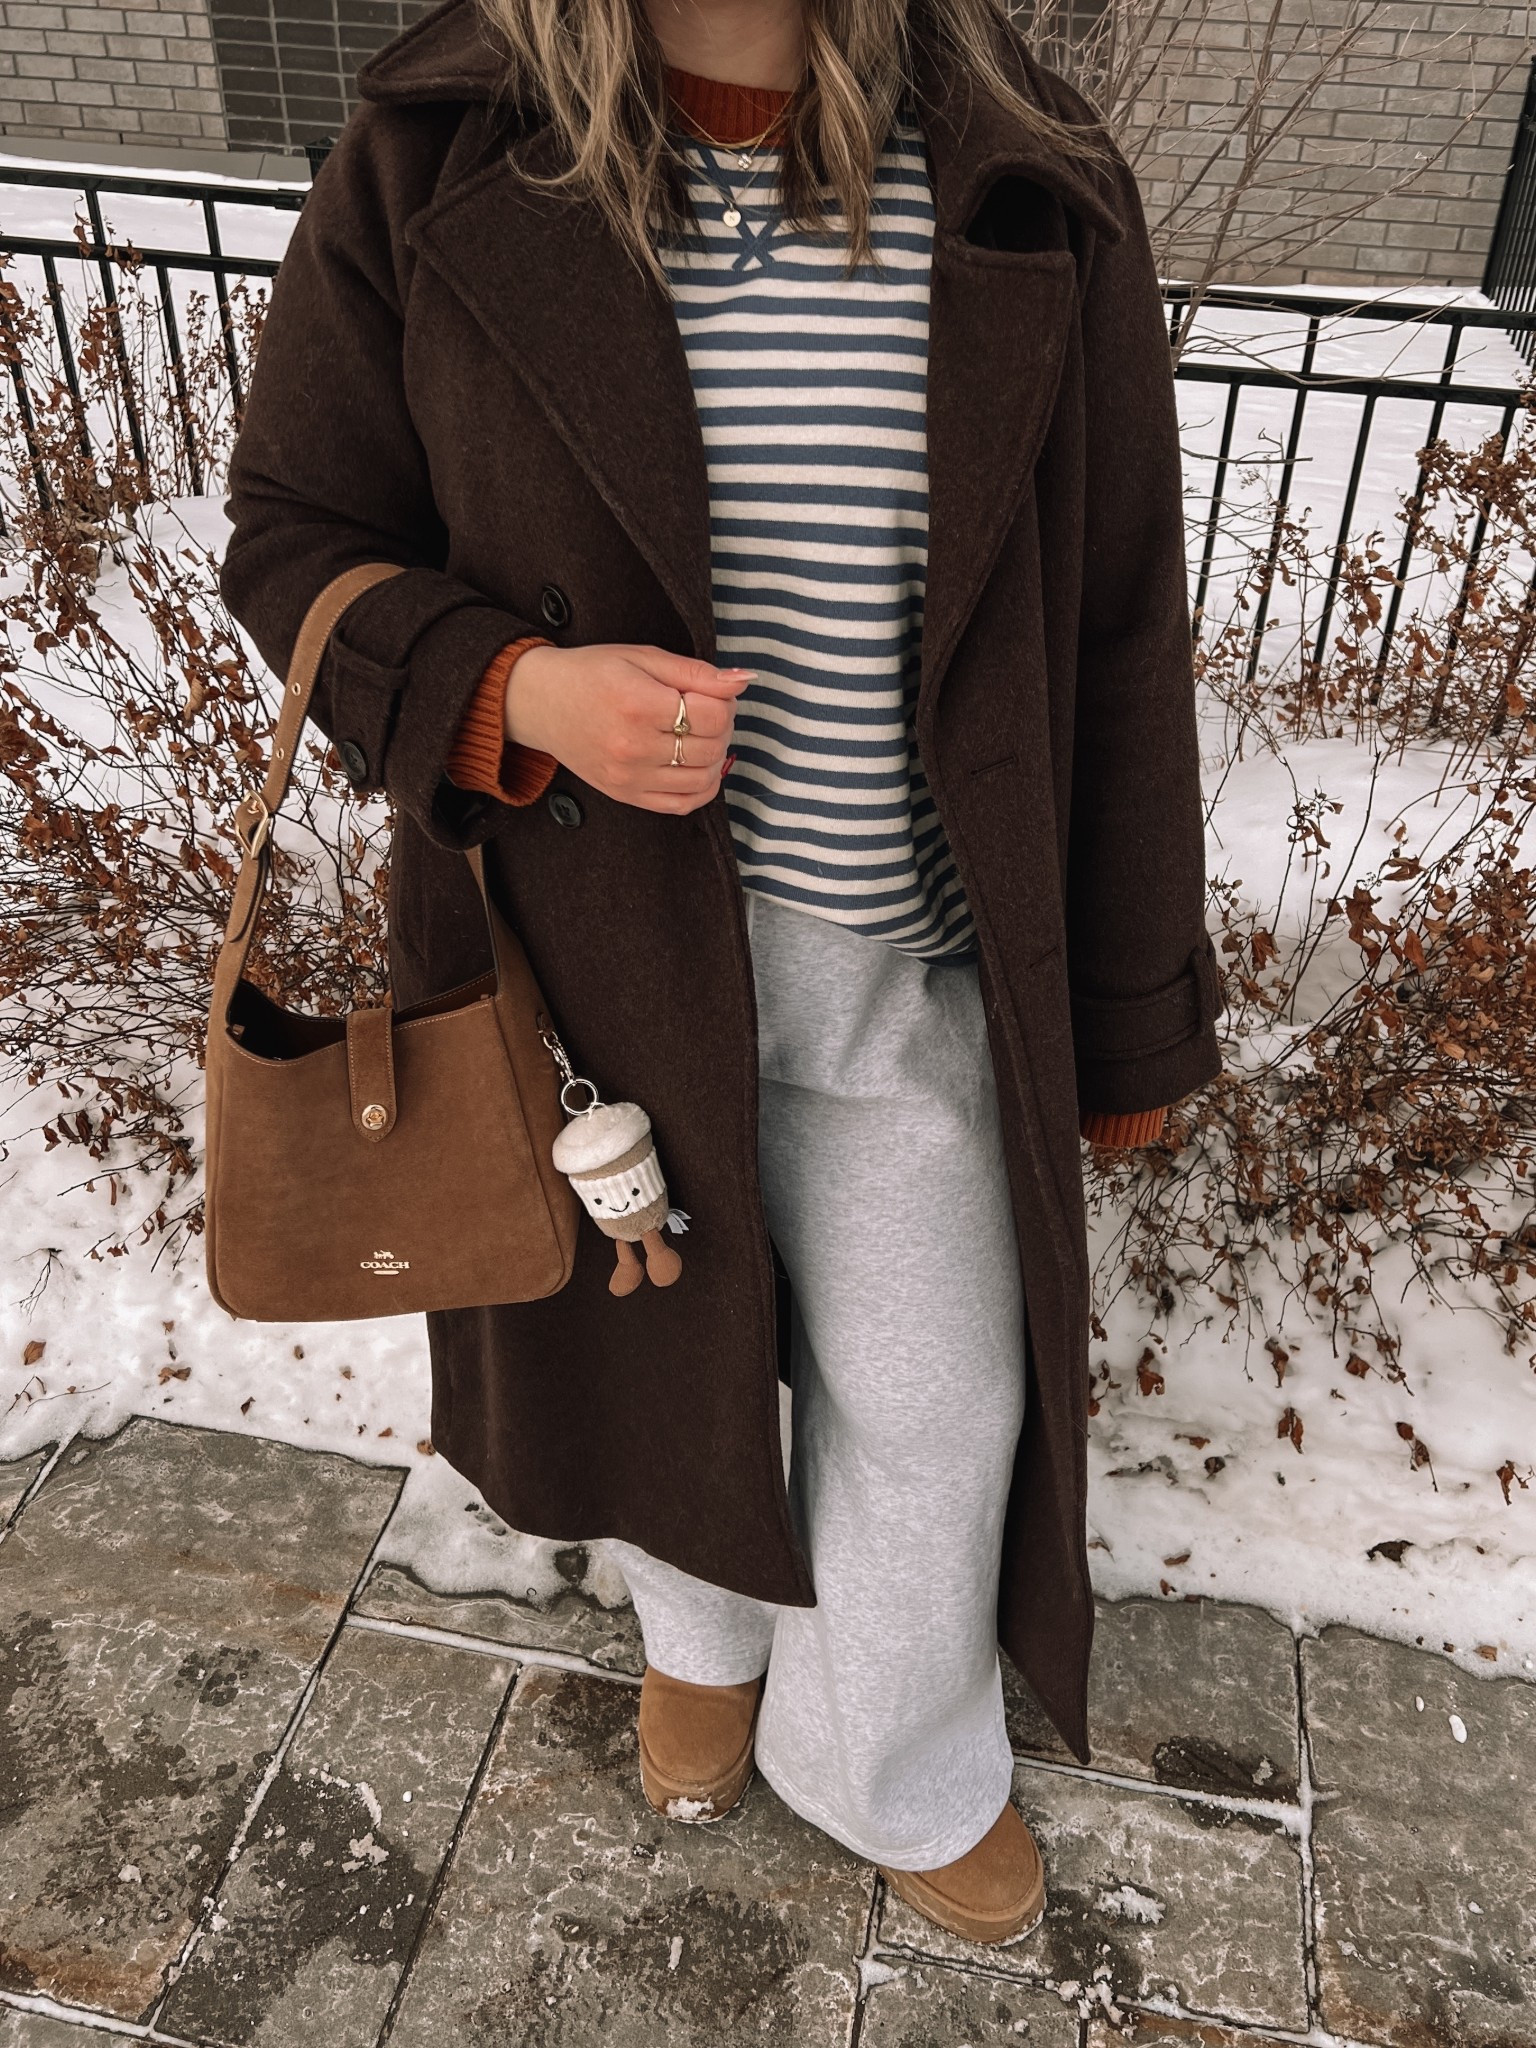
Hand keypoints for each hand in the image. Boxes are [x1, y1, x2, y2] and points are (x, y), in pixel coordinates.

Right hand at [503, 642, 752, 814]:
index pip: (713, 714)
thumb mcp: (643, 658)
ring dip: (715, 755)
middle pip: (711, 746)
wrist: (541, 703)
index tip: (711, 691)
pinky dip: (701, 787)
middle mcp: (634, 746)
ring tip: (699, 734)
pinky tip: (695, 765)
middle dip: (722, 726)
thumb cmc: (590, 674)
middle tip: (707, 709)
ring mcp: (629, 776)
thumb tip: (744, 680)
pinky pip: (682, 804)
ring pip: (703, 778)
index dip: (724, 701)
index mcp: (638, 704)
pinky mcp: (626, 794)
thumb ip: (697, 671)